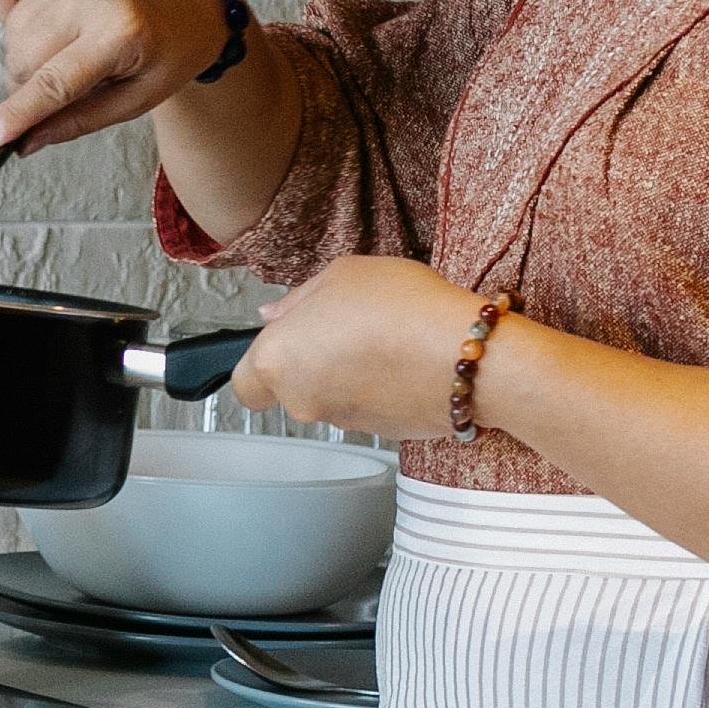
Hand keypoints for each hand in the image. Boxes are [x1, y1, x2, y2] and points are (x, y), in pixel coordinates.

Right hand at [0, 0, 227, 153]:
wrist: (191, 0)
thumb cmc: (169, 50)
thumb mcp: (137, 99)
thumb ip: (77, 121)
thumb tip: (23, 142)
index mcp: (121, 30)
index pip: (52, 82)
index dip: (16, 114)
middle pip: (23, 60)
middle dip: (31, 86)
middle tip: (69, 81)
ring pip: (11, 33)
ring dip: (28, 52)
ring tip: (72, 44)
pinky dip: (15, 10)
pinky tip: (50, 15)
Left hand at [231, 254, 480, 442]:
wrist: (463, 356)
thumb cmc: (400, 307)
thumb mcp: (342, 273)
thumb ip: (299, 298)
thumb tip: (274, 315)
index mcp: (279, 361)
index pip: (245, 384)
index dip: (262, 364)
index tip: (285, 342)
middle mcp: (303, 401)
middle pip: (292, 387)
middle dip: (313, 360)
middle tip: (346, 324)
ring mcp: (342, 421)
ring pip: (331, 397)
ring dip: (347, 373)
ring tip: (384, 337)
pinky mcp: (381, 434)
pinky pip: (367, 407)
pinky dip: (378, 389)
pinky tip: (404, 360)